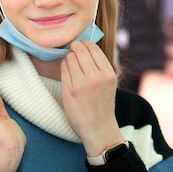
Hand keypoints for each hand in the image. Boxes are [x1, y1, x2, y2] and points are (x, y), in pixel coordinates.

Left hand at [60, 40, 123, 157]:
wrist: (99, 129)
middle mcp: (96, 78)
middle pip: (80, 50)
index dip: (84, 42)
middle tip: (71, 47)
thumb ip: (100, 66)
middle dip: (74, 46)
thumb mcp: (109, 83)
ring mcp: (82, 85)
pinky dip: (64, 66)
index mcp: (108, 74)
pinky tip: (67, 70)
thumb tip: (85, 45)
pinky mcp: (69, 92)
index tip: (80, 43)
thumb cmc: (102, 104)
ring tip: (70, 62)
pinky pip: (63, 69)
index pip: (94, 48)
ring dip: (68, 57)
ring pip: (70, 58)